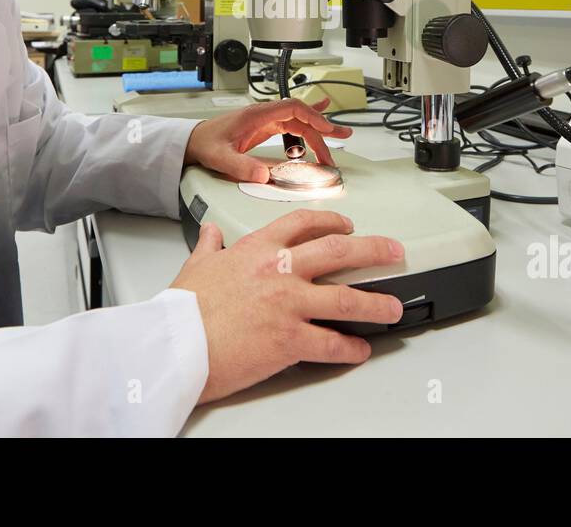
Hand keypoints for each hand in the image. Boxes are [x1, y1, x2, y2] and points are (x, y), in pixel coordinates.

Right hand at [170, 210, 404, 403]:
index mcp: (258, 249)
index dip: (332, 220)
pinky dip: (351, 348)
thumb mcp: (195, 266)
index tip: (347, 224)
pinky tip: (360, 350)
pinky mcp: (290, 339)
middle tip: (394, 252)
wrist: (176, 344)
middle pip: (339, 251)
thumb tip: (210, 232)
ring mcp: (288, 304)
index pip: (304, 223)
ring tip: (393, 308)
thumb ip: (209, 246)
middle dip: (374, 250)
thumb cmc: (183, 309)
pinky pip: (332, 343)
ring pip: (347, 298)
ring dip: (376, 303)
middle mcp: (280, 270)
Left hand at [183, 98, 352, 183]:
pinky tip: (322, 116)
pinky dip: (309, 120)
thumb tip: (263, 174)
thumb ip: (240, 166)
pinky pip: (293, 122)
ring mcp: (267, 120)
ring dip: (320, 129)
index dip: (312, 117)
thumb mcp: (220, 158)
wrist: (195, 140)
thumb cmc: (206, 143)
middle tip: (342, 137)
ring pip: (300, 120)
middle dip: (323, 126)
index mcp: (257, 115)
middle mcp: (265, 114)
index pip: (292, 108)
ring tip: (340, 136)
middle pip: (301, 116)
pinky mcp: (266, 127)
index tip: (326, 129)